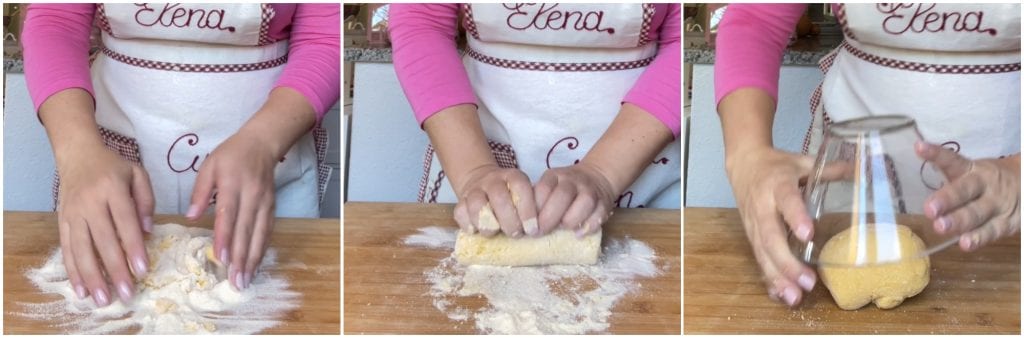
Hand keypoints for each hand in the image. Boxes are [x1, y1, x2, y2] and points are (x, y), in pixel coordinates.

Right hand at [57, 143, 153, 306]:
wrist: (77, 154)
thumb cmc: (113, 167)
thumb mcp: (137, 174)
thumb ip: (146, 200)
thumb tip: (148, 231)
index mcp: (112, 189)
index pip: (124, 222)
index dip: (133, 247)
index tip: (142, 269)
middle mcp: (89, 203)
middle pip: (103, 241)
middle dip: (115, 270)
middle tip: (127, 293)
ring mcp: (72, 214)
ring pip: (82, 249)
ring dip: (92, 277)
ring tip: (103, 299)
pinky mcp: (62, 221)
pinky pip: (66, 250)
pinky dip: (73, 271)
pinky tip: (81, 289)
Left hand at [188, 131, 276, 289]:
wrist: (262, 144)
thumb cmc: (231, 155)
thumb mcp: (209, 166)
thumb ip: (199, 191)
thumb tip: (190, 216)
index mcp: (233, 184)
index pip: (228, 215)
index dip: (225, 238)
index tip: (220, 258)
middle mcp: (252, 196)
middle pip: (246, 230)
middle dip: (240, 258)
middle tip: (235, 281)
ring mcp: (265, 203)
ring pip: (259, 235)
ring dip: (252, 259)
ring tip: (246, 280)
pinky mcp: (273, 208)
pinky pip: (268, 232)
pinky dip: (262, 250)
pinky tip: (256, 265)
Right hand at [452, 164, 537, 237]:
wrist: (481, 181)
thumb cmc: (510, 198)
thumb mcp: (524, 196)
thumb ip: (531, 210)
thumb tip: (539, 231)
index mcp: (513, 177)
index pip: (521, 187)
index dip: (527, 210)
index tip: (532, 229)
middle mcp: (493, 180)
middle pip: (499, 197)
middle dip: (509, 221)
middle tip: (515, 234)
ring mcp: (475, 190)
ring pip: (477, 204)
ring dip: (487, 224)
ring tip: (495, 233)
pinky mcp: (461, 201)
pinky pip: (460, 213)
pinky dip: (468, 225)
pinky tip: (476, 231)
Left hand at [534, 162, 616, 237]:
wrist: (597, 177)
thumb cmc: (564, 190)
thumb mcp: (549, 187)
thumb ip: (538, 201)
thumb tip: (523, 225)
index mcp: (554, 176)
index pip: (543, 189)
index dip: (535, 209)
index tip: (530, 226)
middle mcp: (572, 180)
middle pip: (563, 195)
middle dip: (550, 217)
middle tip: (542, 232)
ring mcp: (590, 190)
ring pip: (585, 202)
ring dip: (571, 220)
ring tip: (563, 230)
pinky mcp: (604, 201)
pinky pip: (599, 214)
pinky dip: (589, 226)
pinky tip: (579, 234)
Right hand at [725, 146, 817, 306]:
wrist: (743, 164)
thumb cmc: (777, 165)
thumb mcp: (801, 162)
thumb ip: (829, 170)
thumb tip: (861, 170)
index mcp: (778, 185)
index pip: (786, 201)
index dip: (796, 217)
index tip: (809, 235)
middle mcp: (763, 207)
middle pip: (771, 238)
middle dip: (787, 263)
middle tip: (808, 282)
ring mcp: (754, 224)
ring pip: (762, 254)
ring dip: (778, 277)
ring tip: (794, 298)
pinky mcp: (751, 236)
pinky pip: (759, 259)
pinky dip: (769, 279)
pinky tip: (780, 296)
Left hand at [917, 142, 1020, 250]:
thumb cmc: (989, 184)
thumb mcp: (974, 174)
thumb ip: (951, 178)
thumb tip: (917, 167)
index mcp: (973, 170)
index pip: (953, 161)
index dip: (937, 154)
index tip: (920, 148)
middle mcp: (984, 185)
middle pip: (965, 190)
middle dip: (947, 199)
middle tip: (929, 209)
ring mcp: (997, 205)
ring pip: (977, 213)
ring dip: (959, 221)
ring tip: (941, 226)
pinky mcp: (1007, 223)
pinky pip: (991, 231)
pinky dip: (979, 238)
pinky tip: (966, 244)